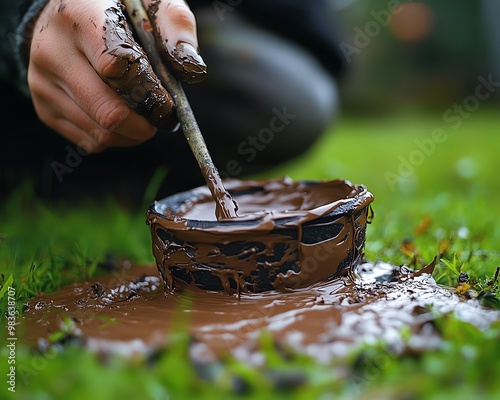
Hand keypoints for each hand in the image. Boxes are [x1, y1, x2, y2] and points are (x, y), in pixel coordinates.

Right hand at [28, 0, 205, 151]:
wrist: (65, 18)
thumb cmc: (118, 10)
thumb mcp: (148, 2)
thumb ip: (175, 25)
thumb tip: (191, 67)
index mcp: (78, 16)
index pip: (116, 66)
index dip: (149, 90)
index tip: (168, 99)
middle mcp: (52, 52)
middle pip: (108, 111)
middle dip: (145, 123)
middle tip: (162, 118)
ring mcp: (43, 84)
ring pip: (101, 132)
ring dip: (134, 133)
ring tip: (145, 116)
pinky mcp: (45, 108)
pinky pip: (91, 141)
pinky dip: (117, 138)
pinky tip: (123, 118)